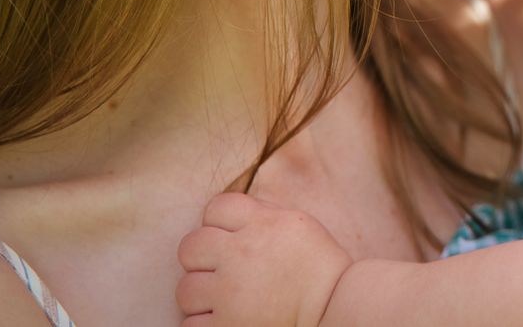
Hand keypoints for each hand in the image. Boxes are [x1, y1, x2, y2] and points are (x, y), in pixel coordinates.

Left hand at [176, 192, 351, 326]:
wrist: (336, 307)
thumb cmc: (319, 268)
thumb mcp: (297, 224)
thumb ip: (261, 215)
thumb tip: (228, 213)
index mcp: (262, 223)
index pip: (215, 208)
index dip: (219, 223)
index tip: (231, 240)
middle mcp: (241, 253)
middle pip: (191, 246)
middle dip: (202, 259)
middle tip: (222, 273)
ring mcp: (230, 292)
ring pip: (186, 289)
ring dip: (202, 296)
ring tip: (226, 301)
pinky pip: (190, 324)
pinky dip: (204, 324)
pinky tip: (226, 320)